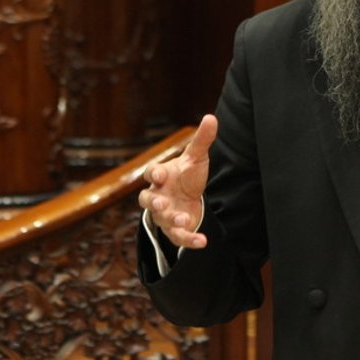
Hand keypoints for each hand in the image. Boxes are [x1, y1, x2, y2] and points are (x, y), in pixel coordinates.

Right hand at [139, 114, 217, 248]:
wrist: (190, 196)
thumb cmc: (187, 175)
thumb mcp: (196, 157)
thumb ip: (202, 140)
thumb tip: (211, 117)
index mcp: (160, 176)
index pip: (150, 173)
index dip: (153, 174)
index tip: (160, 174)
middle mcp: (158, 196)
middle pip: (147, 200)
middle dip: (154, 202)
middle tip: (163, 204)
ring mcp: (164, 214)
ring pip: (161, 220)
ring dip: (171, 220)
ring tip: (183, 220)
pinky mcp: (175, 229)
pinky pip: (178, 237)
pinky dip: (189, 240)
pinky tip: (203, 241)